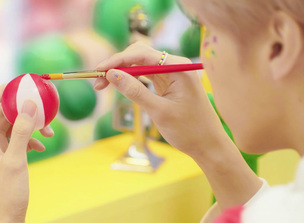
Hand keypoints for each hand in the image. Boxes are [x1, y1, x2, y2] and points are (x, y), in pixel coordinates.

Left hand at [0, 84, 53, 222]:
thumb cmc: (5, 194)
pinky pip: (20, 140)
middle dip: (23, 108)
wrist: (3, 220)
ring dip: (31, 125)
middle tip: (41, 103)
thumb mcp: (15, 161)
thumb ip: (21, 132)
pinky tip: (42, 145)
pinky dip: (32, 139)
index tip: (20, 84)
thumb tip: (29, 104)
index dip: (1, 91)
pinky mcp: (8, 159)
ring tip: (48, 131)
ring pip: (14, 127)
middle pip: (4, 114)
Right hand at [94, 42, 227, 157]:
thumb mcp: (159, 111)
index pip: (142, 54)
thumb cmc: (189, 130)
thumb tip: (111, 75)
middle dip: (117, 65)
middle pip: (139, 55)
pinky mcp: (168, 82)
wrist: (208, 145)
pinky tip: (118, 85)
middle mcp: (175, 65)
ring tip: (102, 84)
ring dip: (121, 72)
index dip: (117, 60)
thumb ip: (135, 91)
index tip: (98, 70)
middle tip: (98, 81)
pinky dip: (130, 79)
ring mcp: (171, 73)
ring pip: (140, 64)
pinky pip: (145, 74)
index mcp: (178, 67)